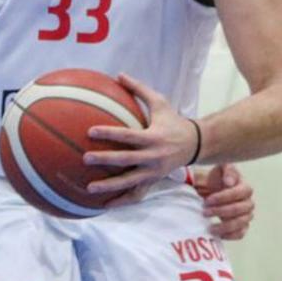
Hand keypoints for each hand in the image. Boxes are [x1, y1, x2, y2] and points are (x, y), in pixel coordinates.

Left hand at [83, 73, 198, 205]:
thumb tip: (119, 74)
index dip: (109, 134)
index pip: (128, 136)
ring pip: (130, 182)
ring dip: (109, 187)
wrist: (196, 144)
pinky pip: (137, 194)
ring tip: (89, 189)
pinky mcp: (153, 182)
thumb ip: (139, 89)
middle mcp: (153, 156)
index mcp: (153, 137)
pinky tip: (104, 206)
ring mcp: (153, 172)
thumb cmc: (174, 120)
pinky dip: (122, 201)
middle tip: (85, 159)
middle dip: (106, 160)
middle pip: (126, 160)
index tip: (90, 132)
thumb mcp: (160, 102)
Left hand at [194, 163, 254, 239]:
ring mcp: (246, 215)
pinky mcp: (242, 226)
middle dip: (221, 211)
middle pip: (240, 209)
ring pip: (241, 223)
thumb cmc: (216, 179)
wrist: (210, 189)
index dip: (223, 197)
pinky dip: (231, 236)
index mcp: (245, 188)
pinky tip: (219, 235)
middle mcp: (248, 202)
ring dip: (225, 226)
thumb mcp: (220, 169)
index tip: (208, 200)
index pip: (240, 193)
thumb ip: (227, 170)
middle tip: (205, 212)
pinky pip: (241, 233)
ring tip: (210, 227)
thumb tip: (229, 182)